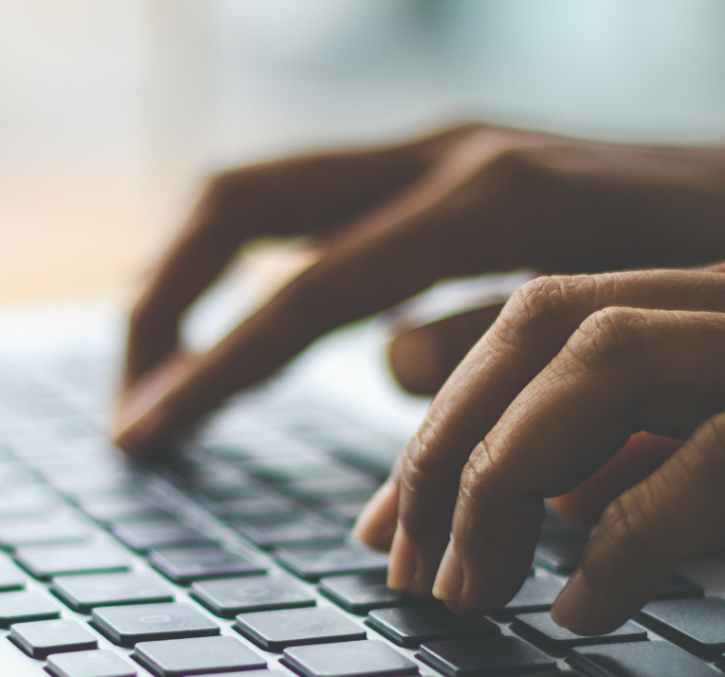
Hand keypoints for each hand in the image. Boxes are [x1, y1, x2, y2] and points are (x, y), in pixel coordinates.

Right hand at [115, 123, 724, 450]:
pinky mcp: (439, 169)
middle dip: (160, 305)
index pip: (295, 297)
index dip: (206, 375)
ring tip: (158, 370)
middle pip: (235, 205)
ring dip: (187, 280)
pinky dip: (247, 271)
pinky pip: (305, 210)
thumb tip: (387, 364)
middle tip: (132, 402)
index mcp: (482, 201)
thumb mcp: (632, 334)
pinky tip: (238, 332)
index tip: (141, 438)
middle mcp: (439, 154)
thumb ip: (499, 351)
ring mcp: (434, 151)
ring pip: (256, 195)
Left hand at [353, 266, 724, 635]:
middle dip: (442, 448)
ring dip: (503, 482)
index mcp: (697, 300)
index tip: (385, 530)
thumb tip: (505, 457)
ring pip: (603, 354)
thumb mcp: (700, 449)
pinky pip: (708, 457)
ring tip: (470, 593)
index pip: (529, 322)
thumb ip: (594, 434)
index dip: (439, 424)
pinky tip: (581, 613)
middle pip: (540, 317)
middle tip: (409, 572)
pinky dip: (625, 542)